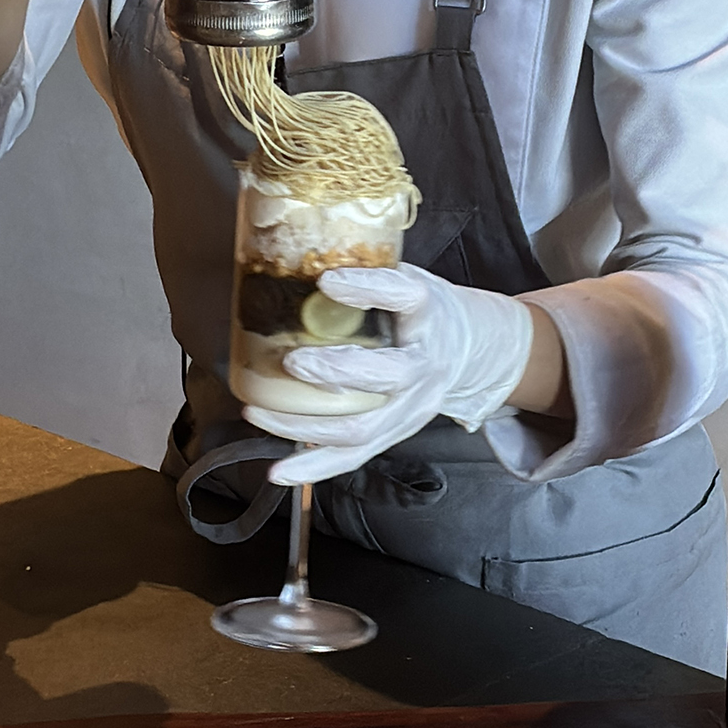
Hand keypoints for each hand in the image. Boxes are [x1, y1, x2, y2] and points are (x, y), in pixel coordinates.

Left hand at [244, 263, 533, 485]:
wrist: (468, 349)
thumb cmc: (422, 311)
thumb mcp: (406, 277)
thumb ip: (365, 271)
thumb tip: (297, 255)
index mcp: (428, 313)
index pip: (404, 296)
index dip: (369, 288)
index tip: (328, 280)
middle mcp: (424, 364)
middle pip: (388, 375)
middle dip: (337, 372)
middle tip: (293, 362)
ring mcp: (411, 406)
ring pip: (362, 428)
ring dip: (306, 425)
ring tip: (259, 412)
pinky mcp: (394, 433)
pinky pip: (352, 457)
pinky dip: (312, 468)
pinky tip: (278, 471)